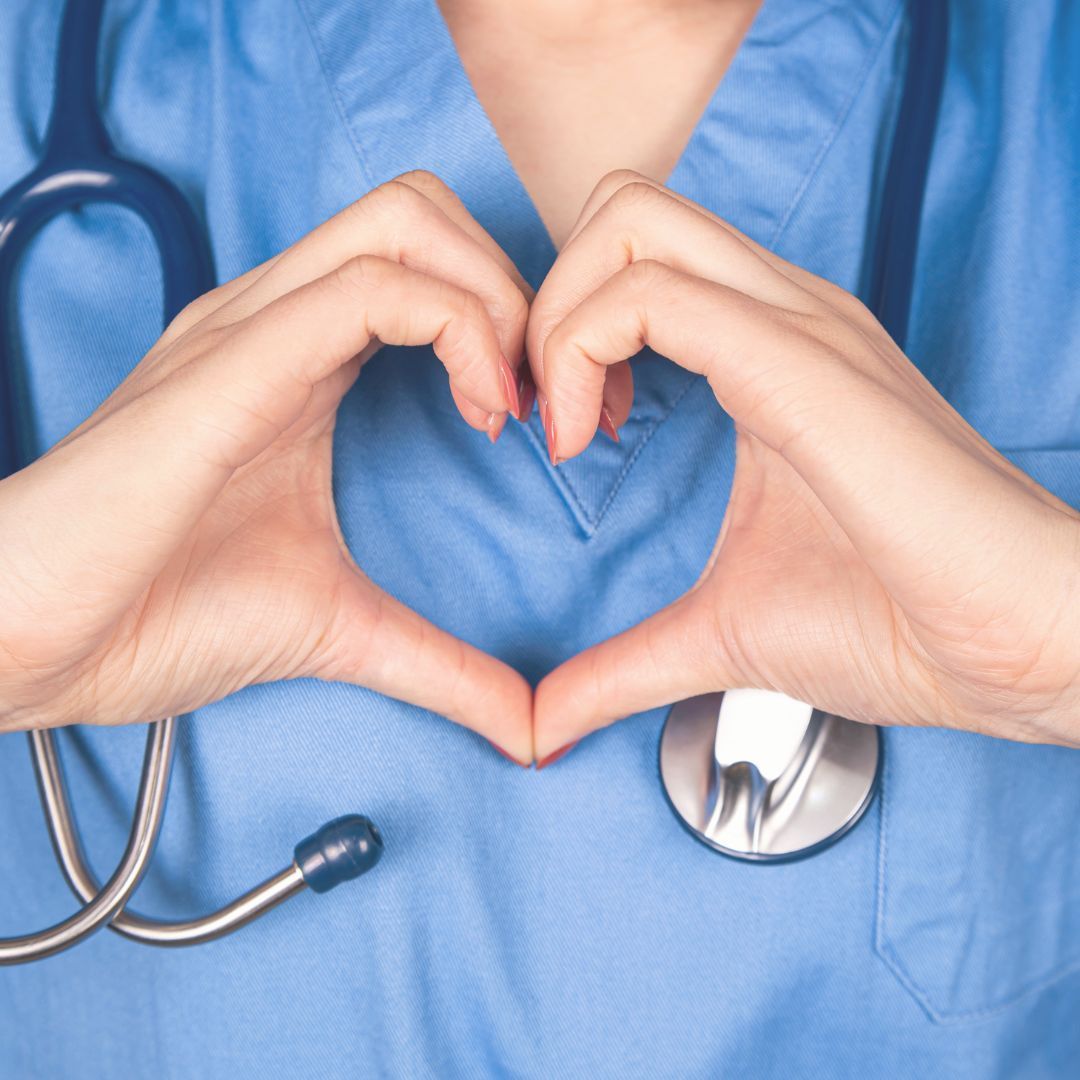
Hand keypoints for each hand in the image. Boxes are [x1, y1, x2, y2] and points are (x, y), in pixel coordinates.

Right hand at [0, 172, 534, 762]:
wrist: (25, 638)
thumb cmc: (152, 615)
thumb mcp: (339, 630)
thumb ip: (442, 666)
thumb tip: (528, 728)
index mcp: (296, 360)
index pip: (426, 263)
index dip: (510, 322)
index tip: (542, 422)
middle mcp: (275, 320)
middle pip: (424, 211)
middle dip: (514, 286)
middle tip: (540, 397)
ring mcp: (248, 329)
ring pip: (406, 221)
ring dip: (495, 298)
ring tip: (510, 405)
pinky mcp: (232, 362)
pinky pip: (370, 289)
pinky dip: (458, 328)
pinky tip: (480, 414)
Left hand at [529, 171, 1079, 757]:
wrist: (1021, 648)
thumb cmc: (897, 623)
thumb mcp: (720, 632)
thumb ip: (621, 667)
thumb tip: (543, 728)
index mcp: (770, 351)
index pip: (634, 261)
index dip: (561, 334)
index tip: (553, 435)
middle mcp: (783, 314)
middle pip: (623, 210)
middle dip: (545, 302)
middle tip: (541, 413)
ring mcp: (798, 326)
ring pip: (630, 224)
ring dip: (556, 320)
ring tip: (563, 431)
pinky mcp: (803, 363)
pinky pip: (655, 295)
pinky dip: (581, 350)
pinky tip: (588, 442)